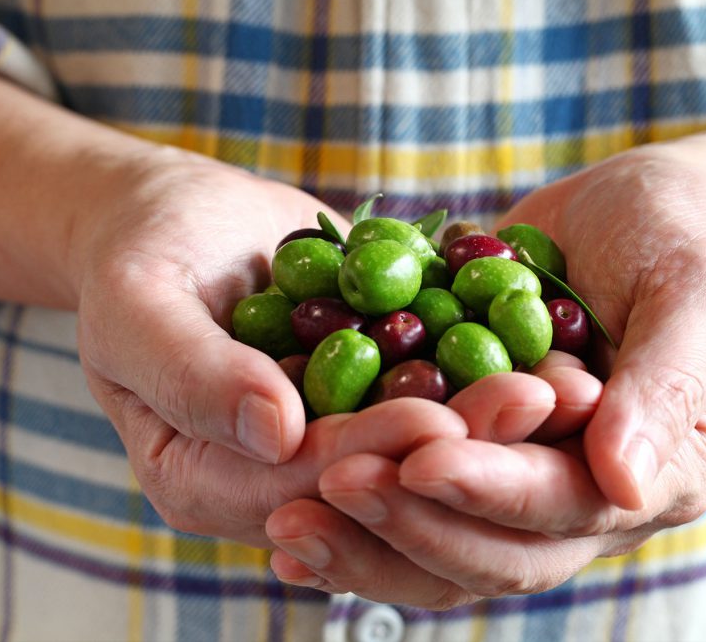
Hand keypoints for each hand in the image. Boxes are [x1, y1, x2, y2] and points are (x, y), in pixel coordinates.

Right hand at [70, 155, 560, 545]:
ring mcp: (326, 448)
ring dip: (494, 422)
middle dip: (456, 446)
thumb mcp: (138, 303)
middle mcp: (272, 484)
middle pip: (373, 478)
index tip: (440, 419)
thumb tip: (274, 432)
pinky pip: (432, 398)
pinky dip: (489, 377)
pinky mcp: (368, 406)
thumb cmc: (140, 255)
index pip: (296, 484)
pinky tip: (552, 354)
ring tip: (567, 384)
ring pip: (418, 450)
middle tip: (538, 400)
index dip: (368, 453)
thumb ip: (193, 372)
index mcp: (202, 483)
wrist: (180, 221)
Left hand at [266, 139, 705, 605]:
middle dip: (411, 523)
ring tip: (284, 522)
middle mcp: (584, 496)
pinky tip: (283, 508)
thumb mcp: (695, 294)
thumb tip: (623, 481)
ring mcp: (524, 477)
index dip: (492, 490)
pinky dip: (354, 510)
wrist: (650, 211)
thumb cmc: (692, 240)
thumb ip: (664, 386)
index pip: (565, 506)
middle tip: (330, 489)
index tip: (418, 460)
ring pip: (441, 542)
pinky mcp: (475, 448)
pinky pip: (412, 494)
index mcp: (654, 475)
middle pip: (494, 549)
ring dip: (366, 538)